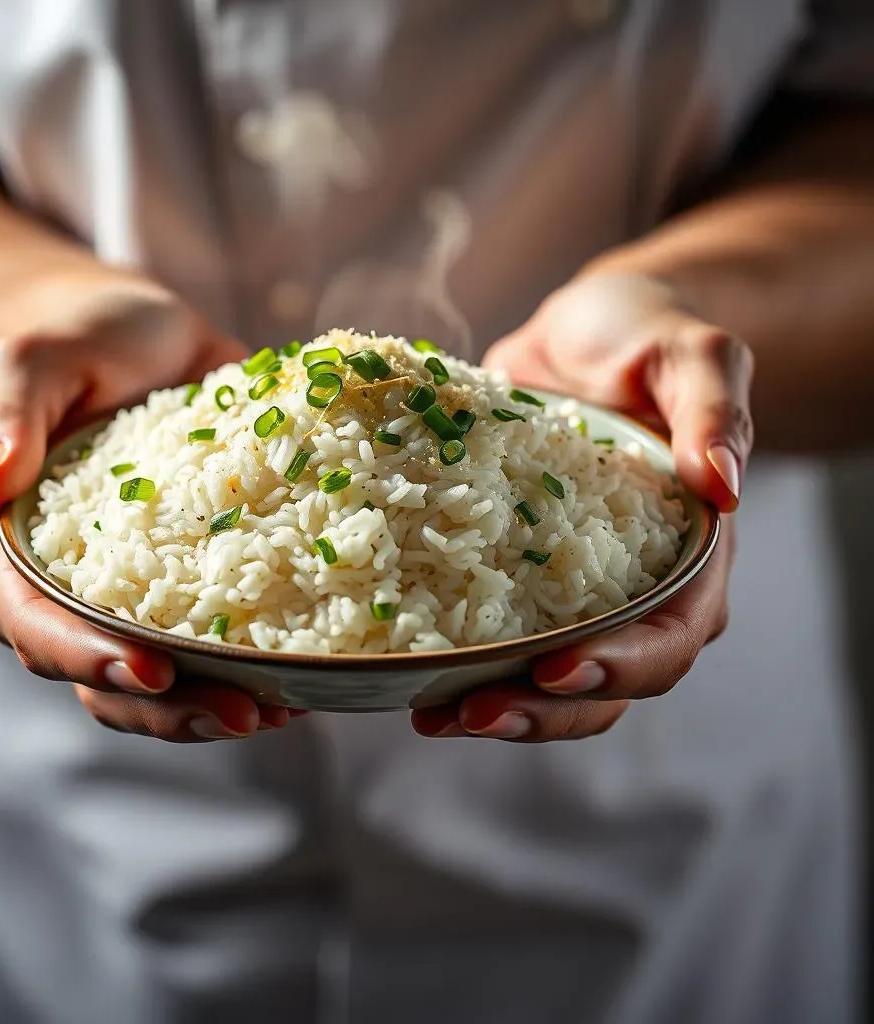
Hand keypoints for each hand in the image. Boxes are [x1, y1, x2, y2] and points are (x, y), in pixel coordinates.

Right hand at [0, 281, 295, 741]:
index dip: (85, 657)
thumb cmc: (91, 344)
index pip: (38, 626)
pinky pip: (231, 645)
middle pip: (109, 678)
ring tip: (284, 708)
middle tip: (243, 711)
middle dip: (171, 709)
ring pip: (172, 682)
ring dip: (220, 706)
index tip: (150, 668)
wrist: (163, 341)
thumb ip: (8, 414)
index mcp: (35, 554)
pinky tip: (311, 677)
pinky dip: (265, 669)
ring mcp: (157, 595)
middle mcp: (92, 589)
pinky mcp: (216, 584)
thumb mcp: (41, 359)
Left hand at [412, 272, 752, 741]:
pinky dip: (462, 667)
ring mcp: (574, 591)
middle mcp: (635, 588)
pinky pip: (496, 639)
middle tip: (471, 712)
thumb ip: (713, 411)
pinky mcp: (518, 577)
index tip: (554, 669)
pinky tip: (412, 675)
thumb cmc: (646, 337)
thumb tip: (724, 486)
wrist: (582, 333)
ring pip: (549, 683)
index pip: (669, 635)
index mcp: (689, 554)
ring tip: (432, 717)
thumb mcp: (690, 353)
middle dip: (542, 710)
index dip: (619, 664)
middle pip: (606, 683)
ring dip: (497, 708)